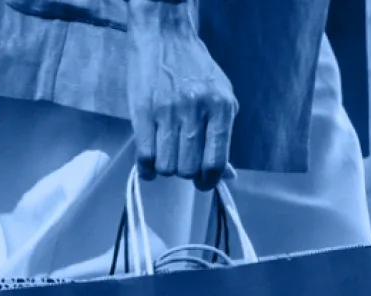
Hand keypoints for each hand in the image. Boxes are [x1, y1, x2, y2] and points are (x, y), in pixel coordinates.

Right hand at [126, 0, 236, 190]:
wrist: (164, 37)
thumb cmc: (195, 70)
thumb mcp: (220, 97)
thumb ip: (223, 136)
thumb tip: (229, 174)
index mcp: (221, 107)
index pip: (216, 161)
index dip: (209, 181)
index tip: (203, 183)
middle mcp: (196, 110)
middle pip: (189, 168)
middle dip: (186, 173)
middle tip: (182, 164)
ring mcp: (167, 112)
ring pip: (167, 165)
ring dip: (166, 169)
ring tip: (166, 158)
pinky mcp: (142, 112)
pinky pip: (145, 155)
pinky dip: (146, 169)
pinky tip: (148, 166)